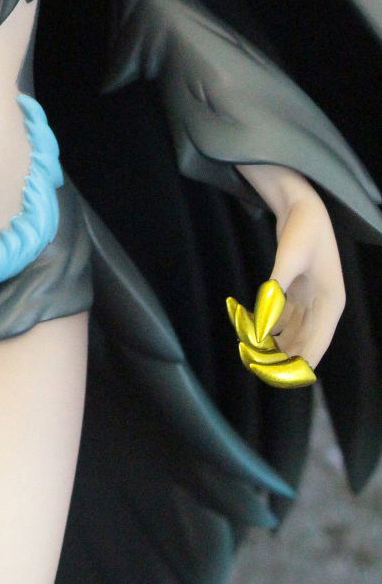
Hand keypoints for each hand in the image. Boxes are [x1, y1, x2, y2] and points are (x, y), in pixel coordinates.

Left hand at [235, 162, 345, 372]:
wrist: (301, 204)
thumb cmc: (302, 229)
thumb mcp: (289, 257)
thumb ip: (276, 290)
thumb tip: (263, 322)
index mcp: (331, 303)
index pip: (318, 344)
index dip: (301, 364)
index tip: (282, 378)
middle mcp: (323, 306)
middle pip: (305, 343)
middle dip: (282, 357)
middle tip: (257, 366)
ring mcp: (309, 300)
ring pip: (293, 334)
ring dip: (274, 345)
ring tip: (251, 352)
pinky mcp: (295, 293)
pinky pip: (283, 319)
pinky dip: (269, 328)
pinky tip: (252, 332)